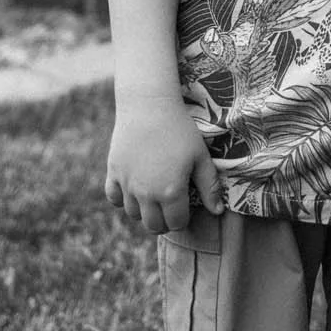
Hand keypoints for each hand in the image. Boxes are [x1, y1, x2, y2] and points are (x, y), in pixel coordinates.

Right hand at [104, 95, 225, 234]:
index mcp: (171, 192)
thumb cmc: (180, 130)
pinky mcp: (113, 172)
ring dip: (145, 210)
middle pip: (154, 225)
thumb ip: (210, 187)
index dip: (183, 218)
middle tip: (171, 207)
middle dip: (164, 221)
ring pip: (133, 214)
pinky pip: (114, 198)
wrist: (149, 106)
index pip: (177, 223)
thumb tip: (218, 212)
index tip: (186, 206)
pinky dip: (123, 198)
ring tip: (154, 195)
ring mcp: (127, 184)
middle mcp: (146, 193)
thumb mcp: (200, 157)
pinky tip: (134, 188)